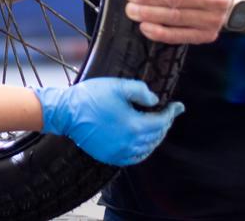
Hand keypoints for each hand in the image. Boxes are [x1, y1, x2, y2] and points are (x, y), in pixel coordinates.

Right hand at [35, 78, 183, 165]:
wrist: (65, 112)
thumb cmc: (90, 97)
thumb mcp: (117, 86)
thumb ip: (140, 90)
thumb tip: (155, 100)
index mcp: (134, 126)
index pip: (161, 121)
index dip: (172, 113)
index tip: (178, 106)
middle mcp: (129, 143)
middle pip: (156, 135)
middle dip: (165, 123)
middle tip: (168, 114)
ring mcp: (119, 152)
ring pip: (147, 148)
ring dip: (155, 137)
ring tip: (157, 126)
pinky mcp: (110, 156)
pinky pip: (135, 157)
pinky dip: (143, 150)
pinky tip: (143, 143)